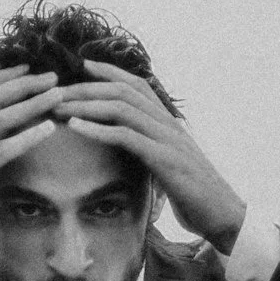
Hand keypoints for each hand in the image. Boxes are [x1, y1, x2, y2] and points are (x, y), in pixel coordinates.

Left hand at [50, 60, 247, 252]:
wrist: (223, 216)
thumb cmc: (194, 194)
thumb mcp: (168, 165)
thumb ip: (150, 150)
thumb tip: (128, 147)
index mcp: (168, 123)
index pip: (137, 86)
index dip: (110, 72)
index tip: (82, 65)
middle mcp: (169, 124)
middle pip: (123, 92)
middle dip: (87, 88)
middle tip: (56, 91)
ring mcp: (168, 140)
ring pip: (123, 109)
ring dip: (86, 105)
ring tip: (59, 107)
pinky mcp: (165, 160)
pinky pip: (127, 137)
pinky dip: (98, 129)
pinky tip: (75, 128)